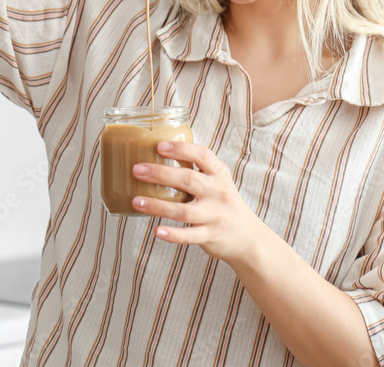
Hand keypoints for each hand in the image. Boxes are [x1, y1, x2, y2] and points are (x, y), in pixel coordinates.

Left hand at [131, 141, 266, 263]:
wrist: (247, 237)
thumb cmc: (225, 204)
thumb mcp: (219, 182)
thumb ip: (198, 171)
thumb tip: (161, 155)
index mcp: (220, 175)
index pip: (202, 155)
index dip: (181, 149)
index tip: (159, 146)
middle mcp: (219, 192)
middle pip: (188, 180)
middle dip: (160, 174)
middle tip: (137, 170)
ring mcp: (215, 215)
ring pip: (183, 210)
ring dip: (157, 205)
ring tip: (136, 201)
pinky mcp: (210, 235)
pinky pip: (188, 235)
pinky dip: (172, 234)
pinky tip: (157, 231)